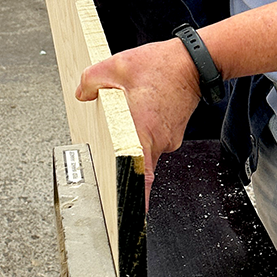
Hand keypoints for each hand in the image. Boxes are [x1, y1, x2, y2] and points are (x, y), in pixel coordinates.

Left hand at [76, 39, 200, 205]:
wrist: (195, 62)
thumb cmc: (162, 65)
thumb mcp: (117, 66)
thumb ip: (92, 80)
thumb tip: (81, 93)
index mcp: (141, 129)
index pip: (139, 173)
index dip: (135, 197)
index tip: (129, 215)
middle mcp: (158, 140)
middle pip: (139, 164)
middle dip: (126, 163)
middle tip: (111, 163)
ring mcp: (169, 138)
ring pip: (146, 150)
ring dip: (136, 141)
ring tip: (130, 120)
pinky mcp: (173, 132)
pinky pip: (155, 140)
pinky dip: (146, 132)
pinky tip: (142, 111)